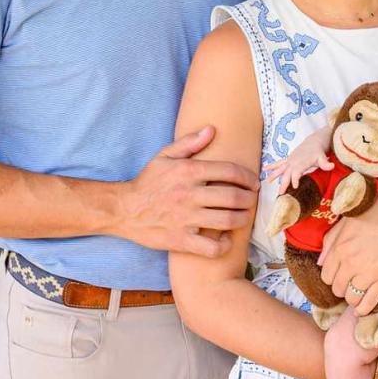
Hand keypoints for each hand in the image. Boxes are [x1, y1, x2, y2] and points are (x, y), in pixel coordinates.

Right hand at [120, 126, 258, 257]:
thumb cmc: (147, 182)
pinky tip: (224, 239)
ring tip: (244, 217)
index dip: (248, 177)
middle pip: (233, 197)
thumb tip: (211, 130)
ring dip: (243, 219)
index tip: (253, 183)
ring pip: (227, 221)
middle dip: (249, 199)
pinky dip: (224, 245)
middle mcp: (188, 194)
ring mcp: (185, 219)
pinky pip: (211, 248)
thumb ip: (189, 143)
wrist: (124, 209)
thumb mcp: (164, 157)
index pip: (229, 171)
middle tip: (252, 200)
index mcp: (186, 171)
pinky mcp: (181, 240)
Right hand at [264, 145, 331, 193]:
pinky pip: (278, 163)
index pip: (297, 172)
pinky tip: (264, 169)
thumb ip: (326, 163)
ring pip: (280, 169)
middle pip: (287, 173)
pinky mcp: (288, 159)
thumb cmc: (319, 151)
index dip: (295, 179)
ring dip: (274, 175)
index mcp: (301, 163)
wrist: (314, 142)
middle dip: (283, 183)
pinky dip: (271, 166)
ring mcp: (290, 160)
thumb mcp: (323, 157)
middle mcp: (294, 162)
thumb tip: (331, 166)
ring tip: (267, 181)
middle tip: (280, 193)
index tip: (294, 187)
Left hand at [319, 201, 377, 313]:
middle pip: (337, 288)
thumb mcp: (345, 222)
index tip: (337, 273)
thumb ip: (330, 242)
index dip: (330, 276)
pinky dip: (364, 309)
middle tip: (347, 281)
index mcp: (339, 249)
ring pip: (351, 298)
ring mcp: (368, 273)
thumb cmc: (374, 213)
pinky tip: (361, 309)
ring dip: (351, 297)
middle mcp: (351, 264)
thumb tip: (320, 262)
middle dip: (340, 287)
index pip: (326, 275)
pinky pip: (370, 301)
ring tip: (355, 292)